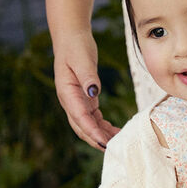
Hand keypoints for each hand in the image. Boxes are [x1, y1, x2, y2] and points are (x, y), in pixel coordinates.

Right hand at [53, 30, 118, 149]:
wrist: (71, 38)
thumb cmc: (76, 46)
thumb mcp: (82, 59)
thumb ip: (88, 76)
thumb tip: (93, 92)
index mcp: (67, 93)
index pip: (80, 118)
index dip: (92, 132)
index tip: (105, 143)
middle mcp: (70, 101)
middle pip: (82, 127)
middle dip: (96, 140)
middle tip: (114, 150)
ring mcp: (77, 101)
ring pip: (88, 125)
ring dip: (101, 135)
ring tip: (119, 142)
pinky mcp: (85, 99)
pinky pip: (93, 118)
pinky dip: (103, 127)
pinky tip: (116, 131)